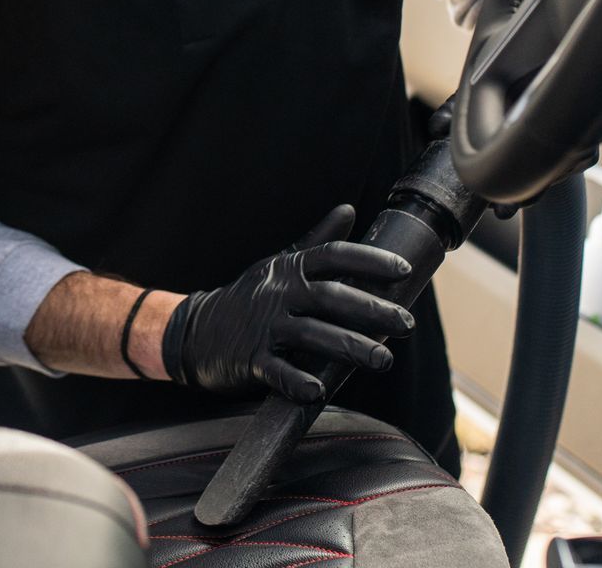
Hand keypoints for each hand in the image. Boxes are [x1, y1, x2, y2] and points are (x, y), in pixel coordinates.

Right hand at [160, 205, 414, 402]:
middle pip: (330, 297)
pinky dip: (297, 381)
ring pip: (312, 334)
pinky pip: (277, 371)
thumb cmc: (248, 296)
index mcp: (289, 269)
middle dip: (371, 309)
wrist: (194, 330)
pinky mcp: (250, 359)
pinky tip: (319, 391)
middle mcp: (279, 293)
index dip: (369, 260)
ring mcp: (264, 326)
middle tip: (406, 323)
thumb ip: (316, 241)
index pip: (333, 256)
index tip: (403, 270)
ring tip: (383, 359)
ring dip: (350, 346)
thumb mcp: (279, 264)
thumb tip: (348, 210)